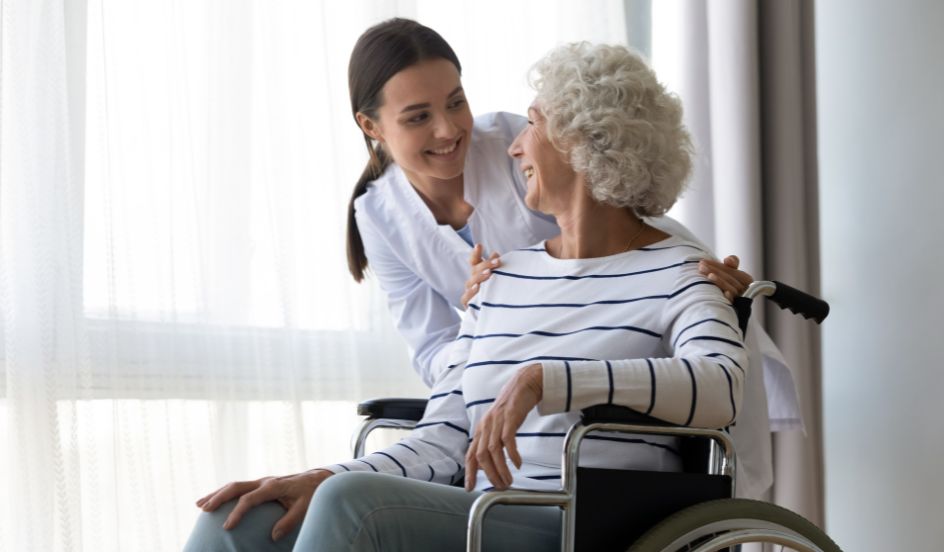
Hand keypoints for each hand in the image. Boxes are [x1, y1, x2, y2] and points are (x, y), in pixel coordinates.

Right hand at [195, 469, 332, 540]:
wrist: (318, 479)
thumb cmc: (311, 494)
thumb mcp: (305, 507)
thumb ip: (290, 521)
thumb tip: (273, 537)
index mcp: (274, 486)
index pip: (250, 498)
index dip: (237, 512)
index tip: (227, 527)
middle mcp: (265, 481)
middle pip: (236, 486)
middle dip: (219, 497)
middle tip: (204, 510)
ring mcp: (262, 481)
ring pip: (234, 485)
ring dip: (217, 493)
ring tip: (199, 505)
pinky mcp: (261, 484)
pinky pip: (239, 488)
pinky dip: (225, 493)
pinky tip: (214, 501)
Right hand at [460, 244, 501, 308]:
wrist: (493, 316)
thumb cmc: (496, 293)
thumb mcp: (498, 278)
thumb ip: (495, 266)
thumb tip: (495, 253)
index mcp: (478, 273)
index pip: (474, 261)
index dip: (475, 253)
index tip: (479, 245)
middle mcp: (472, 281)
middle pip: (474, 270)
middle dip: (486, 264)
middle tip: (497, 261)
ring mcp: (469, 292)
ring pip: (471, 282)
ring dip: (480, 276)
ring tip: (489, 273)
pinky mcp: (468, 305)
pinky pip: (467, 297)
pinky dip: (472, 292)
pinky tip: (478, 287)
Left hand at [465, 364, 542, 490]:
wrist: (524, 384)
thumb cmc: (512, 408)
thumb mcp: (497, 425)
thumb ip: (491, 442)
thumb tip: (486, 463)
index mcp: (481, 429)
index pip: (471, 454)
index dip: (469, 473)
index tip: (470, 488)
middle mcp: (486, 426)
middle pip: (481, 456)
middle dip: (489, 475)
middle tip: (500, 487)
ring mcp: (497, 421)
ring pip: (494, 451)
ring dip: (501, 469)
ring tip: (509, 481)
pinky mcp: (510, 417)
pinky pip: (508, 440)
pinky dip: (512, 455)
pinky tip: (518, 464)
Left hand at [699, 255, 753, 301]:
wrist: (721, 306)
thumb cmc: (724, 282)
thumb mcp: (728, 272)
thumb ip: (732, 263)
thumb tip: (728, 260)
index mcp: (746, 280)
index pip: (732, 271)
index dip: (717, 265)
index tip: (703, 261)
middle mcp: (745, 290)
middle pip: (731, 279)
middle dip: (715, 271)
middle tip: (701, 266)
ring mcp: (740, 300)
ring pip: (732, 289)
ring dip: (720, 282)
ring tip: (709, 275)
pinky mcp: (735, 309)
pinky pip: (733, 303)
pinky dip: (730, 298)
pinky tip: (724, 294)